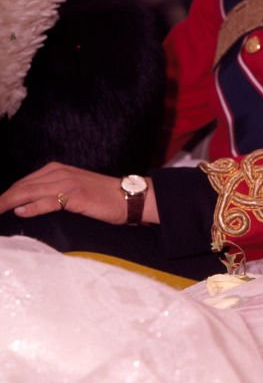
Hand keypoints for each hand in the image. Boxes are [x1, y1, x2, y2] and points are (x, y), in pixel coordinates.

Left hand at [0, 162, 157, 224]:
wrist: (130, 197)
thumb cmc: (102, 198)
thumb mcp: (73, 191)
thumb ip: (50, 195)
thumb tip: (23, 207)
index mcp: (57, 170)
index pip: (22, 184)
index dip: (5, 196)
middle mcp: (60, 172)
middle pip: (22, 187)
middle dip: (2, 200)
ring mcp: (68, 182)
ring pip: (30, 192)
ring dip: (8, 203)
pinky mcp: (77, 195)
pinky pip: (49, 200)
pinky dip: (33, 207)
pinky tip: (20, 212)